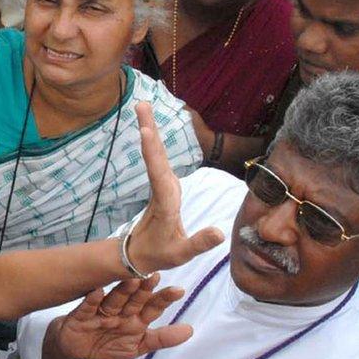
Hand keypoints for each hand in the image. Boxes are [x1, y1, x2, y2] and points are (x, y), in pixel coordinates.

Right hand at [51, 275, 191, 358]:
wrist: (76, 348)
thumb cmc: (108, 344)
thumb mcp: (137, 347)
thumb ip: (162, 339)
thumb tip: (190, 330)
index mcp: (136, 318)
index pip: (152, 307)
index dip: (164, 299)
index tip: (178, 291)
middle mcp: (120, 311)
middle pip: (134, 300)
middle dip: (144, 289)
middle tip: (154, 276)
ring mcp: (101, 312)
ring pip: (113, 300)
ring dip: (122, 290)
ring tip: (132, 279)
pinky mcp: (82, 316)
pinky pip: (88, 307)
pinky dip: (92, 300)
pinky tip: (98, 292)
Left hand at [127, 103, 224, 272]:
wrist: (138, 254)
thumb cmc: (161, 253)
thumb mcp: (181, 254)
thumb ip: (200, 243)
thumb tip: (219, 233)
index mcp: (165, 204)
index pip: (159, 175)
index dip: (153, 153)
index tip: (144, 131)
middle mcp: (161, 190)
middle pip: (155, 156)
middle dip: (149, 129)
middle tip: (140, 104)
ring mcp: (161, 186)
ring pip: (155, 155)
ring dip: (149, 130)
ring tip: (142, 106)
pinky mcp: (163, 185)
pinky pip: (157, 159)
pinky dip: (153, 142)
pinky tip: (149, 127)